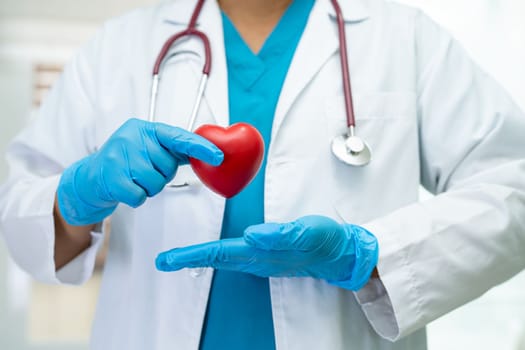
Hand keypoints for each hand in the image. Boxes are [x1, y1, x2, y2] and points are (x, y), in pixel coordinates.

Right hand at [57, 118, 222, 224]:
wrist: (91, 178)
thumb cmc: (128, 162)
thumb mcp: (150, 148)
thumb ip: (176, 149)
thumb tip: (210, 153)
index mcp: (145, 129)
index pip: (178, 137)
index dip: (200, 147)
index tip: (219, 156)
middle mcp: (131, 138)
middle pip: (167, 166)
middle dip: (161, 174)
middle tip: (144, 171)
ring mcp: (119, 156)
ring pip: (155, 183)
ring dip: (149, 188)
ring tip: (135, 180)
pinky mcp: (111, 177)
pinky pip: (140, 196)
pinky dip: (137, 197)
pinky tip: (127, 188)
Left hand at [156, 215, 378, 290]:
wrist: (340, 254)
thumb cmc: (325, 240)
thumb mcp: (306, 233)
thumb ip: (279, 235)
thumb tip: (251, 234)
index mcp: (262, 252)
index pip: (220, 254)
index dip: (192, 256)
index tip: (169, 260)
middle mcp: (257, 258)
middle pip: (216, 259)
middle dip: (188, 259)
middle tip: (164, 260)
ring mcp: (261, 258)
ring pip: (224, 258)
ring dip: (200, 257)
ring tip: (179, 256)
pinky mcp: (267, 254)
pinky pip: (235, 256)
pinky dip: (217, 253)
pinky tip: (214, 251)